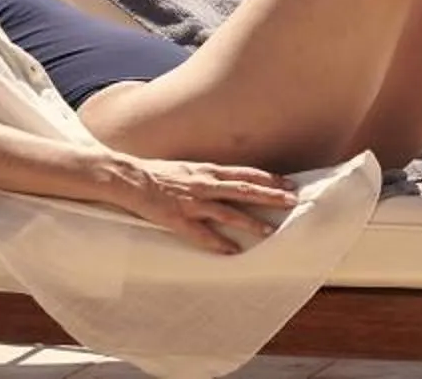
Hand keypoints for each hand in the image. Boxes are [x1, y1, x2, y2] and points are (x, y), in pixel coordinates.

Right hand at [107, 155, 298, 254]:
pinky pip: (200, 233)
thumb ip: (210, 176)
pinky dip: (217, 243)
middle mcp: (204, 184)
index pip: (246, 173)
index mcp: (208, 170)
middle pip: (244, 189)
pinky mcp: (176, 218)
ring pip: (227, 211)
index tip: (289, 184)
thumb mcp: (190, 169)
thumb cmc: (159, 173)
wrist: (129, 177)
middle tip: (292, 202)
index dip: (269, 179)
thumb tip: (231, 182)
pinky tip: (232, 251)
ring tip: (269, 231)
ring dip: (250, 221)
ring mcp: (192, 202)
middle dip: (270, 196)